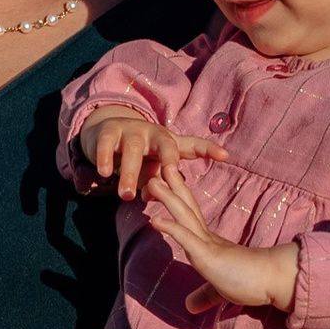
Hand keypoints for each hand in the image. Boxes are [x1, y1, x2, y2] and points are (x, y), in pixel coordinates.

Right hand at [77, 108, 224, 200]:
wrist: (104, 133)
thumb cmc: (136, 156)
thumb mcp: (149, 169)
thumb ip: (155, 183)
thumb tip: (152, 197)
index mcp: (168, 142)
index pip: (192, 145)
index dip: (208, 149)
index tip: (225, 156)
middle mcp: (153, 133)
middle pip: (165, 144)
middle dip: (168, 157)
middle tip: (170, 173)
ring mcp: (131, 130)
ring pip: (133, 150)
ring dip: (129, 173)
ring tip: (126, 196)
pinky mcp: (108, 132)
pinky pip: (107, 145)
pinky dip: (105, 159)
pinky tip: (104, 173)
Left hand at [143, 156, 297, 313]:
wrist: (274, 281)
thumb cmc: (252, 283)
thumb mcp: (221, 290)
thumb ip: (204, 295)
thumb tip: (190, 306)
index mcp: (210, 244)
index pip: (191, 217)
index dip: (178, 199)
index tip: (167, 183)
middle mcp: (207, 238)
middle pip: (187, 207)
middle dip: (172, 186)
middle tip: (160, 164)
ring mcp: (208, 244)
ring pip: (185, 215)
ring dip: (168, 197)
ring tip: (153, 181)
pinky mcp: (208, 255)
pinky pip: (186, 238)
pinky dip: (170, 227)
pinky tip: (154, 219)